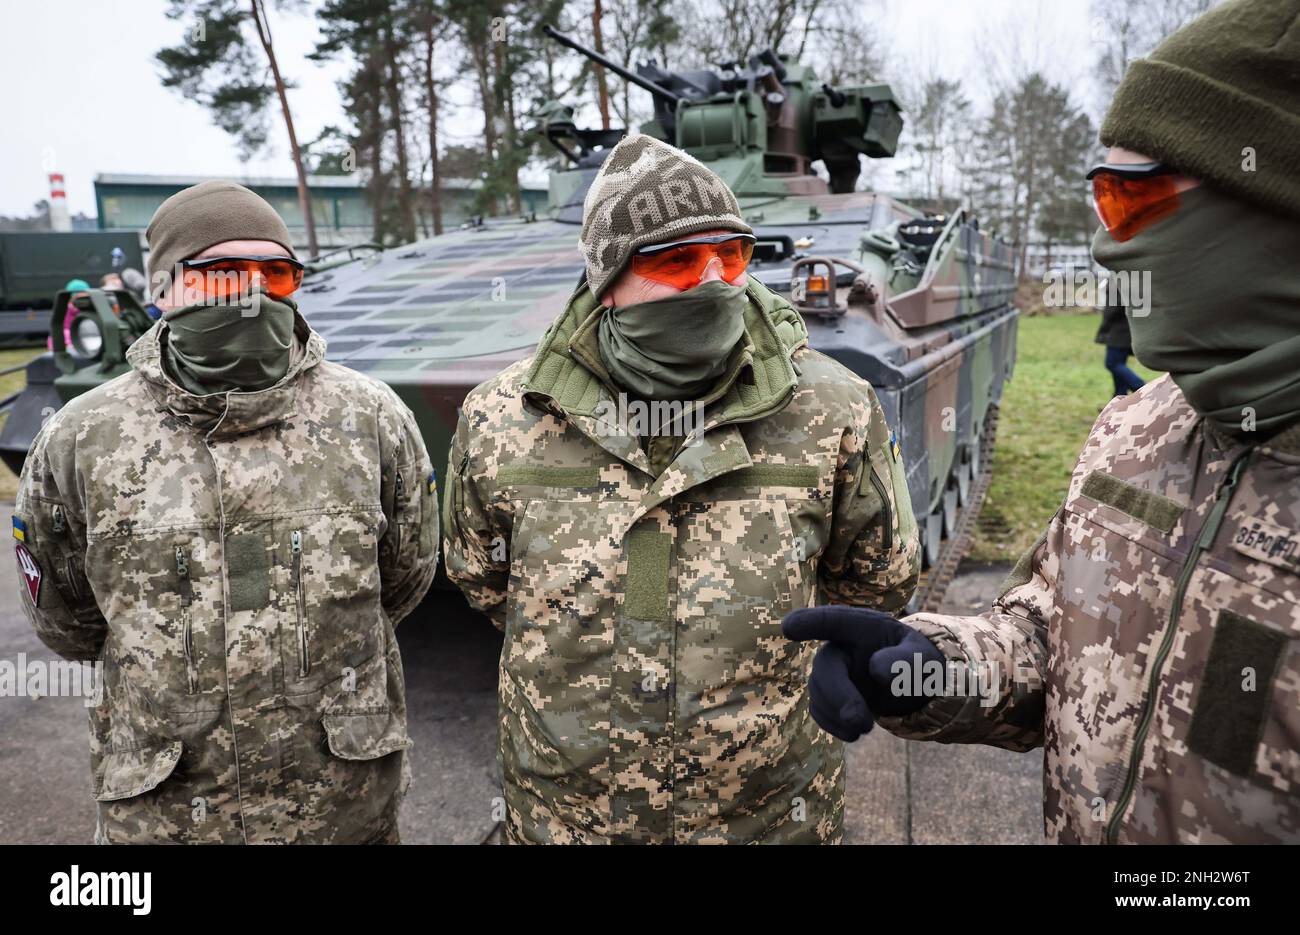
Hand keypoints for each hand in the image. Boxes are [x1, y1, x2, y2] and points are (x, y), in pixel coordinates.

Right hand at [782, 604, 943, 741]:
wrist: (911, 684)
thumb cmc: (916, 663)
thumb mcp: (921, 659)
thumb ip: (904, 661)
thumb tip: (875, 671)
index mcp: (861, 626)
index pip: (831, 620)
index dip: (808, 623)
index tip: (789, 628)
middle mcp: (839, 645)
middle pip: (825, 667)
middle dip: (839, 696)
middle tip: (862, 724)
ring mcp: (830, 670)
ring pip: (819, 692)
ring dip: (838, 715)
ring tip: (866, 728)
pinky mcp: (827, 694)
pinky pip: (819, 710)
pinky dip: (833, 725)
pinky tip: (852, 733)